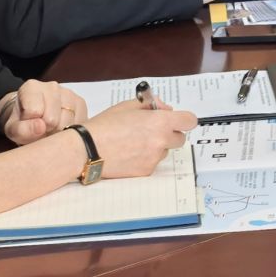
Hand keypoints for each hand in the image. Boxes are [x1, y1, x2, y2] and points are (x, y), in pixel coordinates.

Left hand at [0, 78, 88, 142]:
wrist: (32, 115)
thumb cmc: (22, 121)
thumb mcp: (13, 129)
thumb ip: (22, 130)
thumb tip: (41, 127)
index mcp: (31, 88)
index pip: (35, 111)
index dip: (31, 124)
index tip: (28, 124)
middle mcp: (52, 86)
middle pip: (53, 120)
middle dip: (46, 131)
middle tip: (40, 130)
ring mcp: (69, 93)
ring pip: (67, 123)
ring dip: (58, 132)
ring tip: (50, 129)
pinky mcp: (81, 103)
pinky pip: (79, 124)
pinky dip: (69, 130)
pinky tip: (61, 127)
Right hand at [82, 98, 200, 178]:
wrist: (85, 149)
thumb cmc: (104, 126)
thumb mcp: (127, 106)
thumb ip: (151, 105)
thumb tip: (165, 108)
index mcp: (160, 122)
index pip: (189, 121)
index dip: (183, 119)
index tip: (177, 120)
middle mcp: (160, 141)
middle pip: (180, 139)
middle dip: (169, 134)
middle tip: (152, 131)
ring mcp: (154, 158)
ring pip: (164, 152)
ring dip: (156, 147)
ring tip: (133, 142)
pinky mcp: (145, 171)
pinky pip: (152, 163)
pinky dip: (145, 159)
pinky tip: (128, 153)